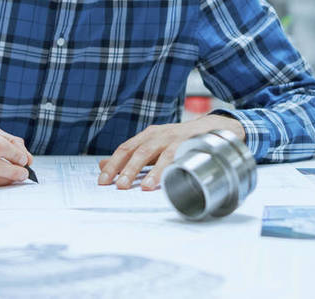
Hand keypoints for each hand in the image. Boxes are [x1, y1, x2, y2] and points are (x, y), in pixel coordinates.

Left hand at [98, 114, 246, 190]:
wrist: (212, 129)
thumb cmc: (179, 140)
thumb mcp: (153, 145)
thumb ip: (130, 155)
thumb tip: (102, 165)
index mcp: (148, 136)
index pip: (125, 149)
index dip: (113, 164)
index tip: (102, 180)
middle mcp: (158, 135)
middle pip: (136, 151)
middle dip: (125, 169)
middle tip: (116, 185)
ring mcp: (173, 139)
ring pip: (154, 153)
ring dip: (146, 171)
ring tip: (138, 187)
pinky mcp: (188, 144)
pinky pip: (175, 158)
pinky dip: (166, 170)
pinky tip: (161, 181)